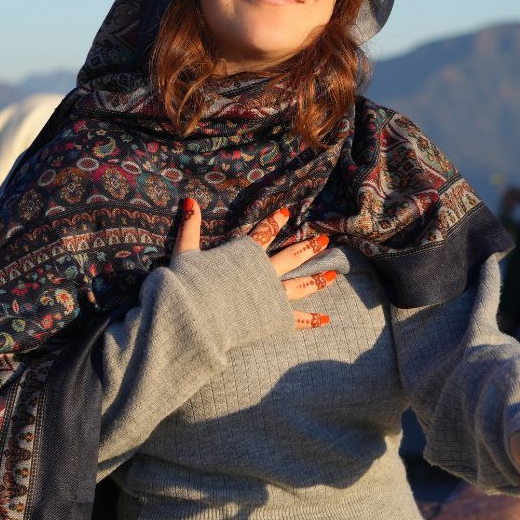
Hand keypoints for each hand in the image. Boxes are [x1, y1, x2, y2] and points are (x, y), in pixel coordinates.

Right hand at [173, 198, 334, 329]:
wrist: (196, 318)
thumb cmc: (190, 286)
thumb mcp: (186, 252)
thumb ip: (190, 227)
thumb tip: (188, 199)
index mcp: (246, 255)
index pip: (264, 232)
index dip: (275, 221)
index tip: (287, 213)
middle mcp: (265, 273)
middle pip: (292, 256)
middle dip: (309, 247)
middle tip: (324, 239)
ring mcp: (273, 296)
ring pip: (301, 284)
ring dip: (318, 278)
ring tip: (333, 274)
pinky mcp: (275, 319)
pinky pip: (297, 319)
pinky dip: (312, 320)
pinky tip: (326, 318)